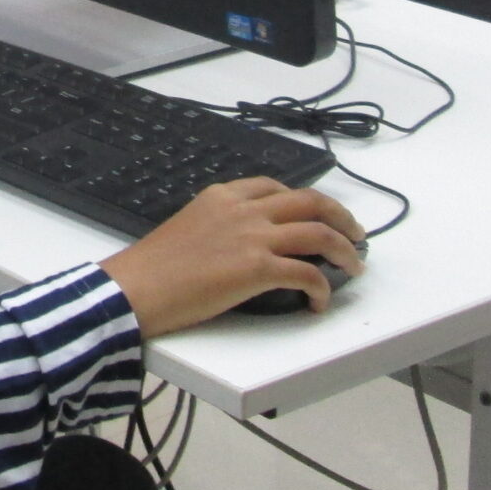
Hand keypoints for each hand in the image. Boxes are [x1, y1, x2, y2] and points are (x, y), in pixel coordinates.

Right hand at [98, 175, 367, 334]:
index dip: (306, 201)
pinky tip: (318, 302)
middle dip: (342, 218)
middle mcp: (242, 209)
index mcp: (223, 196)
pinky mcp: (256, 268)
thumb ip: (219, 226)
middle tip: (356, 236)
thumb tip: (242, 248)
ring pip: (319, 233)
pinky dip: (321, 289)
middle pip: (310, 202)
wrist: (134, 288)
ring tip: (354, 267)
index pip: (276, 187)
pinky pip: (307, 274)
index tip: (318, 215)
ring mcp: (252, 236)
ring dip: (345, 251)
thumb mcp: (187, 226)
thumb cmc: (151, 268)